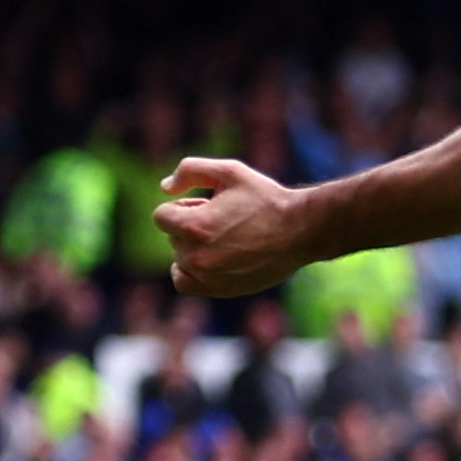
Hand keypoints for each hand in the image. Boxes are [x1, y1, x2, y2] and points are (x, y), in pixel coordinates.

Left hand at [154, 157, 313, 298]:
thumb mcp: (230, 171)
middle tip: (224, 219)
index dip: (183, 206)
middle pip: (172, 236)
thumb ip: (190, 170)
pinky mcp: (219, 290)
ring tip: (225, 237)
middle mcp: (196, 256)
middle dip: (190, 225)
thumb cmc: (264, 199)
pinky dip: (190, 271)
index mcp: (194, 226)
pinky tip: (209, 258)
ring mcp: (207, 277)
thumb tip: (165, 188)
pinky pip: (185, 283)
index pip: (161, 216)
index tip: (206, 204)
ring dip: (193, 246)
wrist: (299, 231)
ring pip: (179, 258)